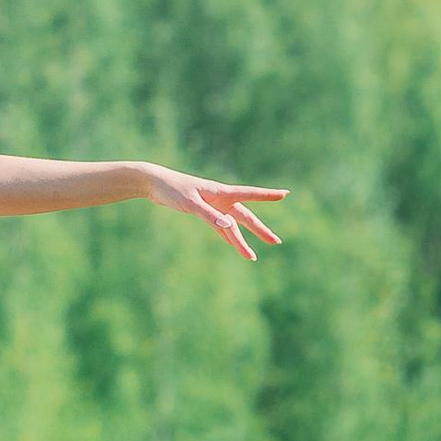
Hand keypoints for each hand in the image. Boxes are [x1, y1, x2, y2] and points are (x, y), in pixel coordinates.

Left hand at [141, 167, 286, 259]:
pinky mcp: (202, 212)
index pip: (250, 194)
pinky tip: (234, 246)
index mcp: (221, 192)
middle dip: (260, 230)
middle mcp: (220, 199)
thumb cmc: (172, 189)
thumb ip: (209, 215)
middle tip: (276, 241)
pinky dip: (227, 236)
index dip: (267, 195)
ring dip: (241, 241)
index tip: (285, 194)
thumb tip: (229, 226)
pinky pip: (219, 227)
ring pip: (232, 226)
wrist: (154, 183)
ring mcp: (212, 206)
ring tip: (252, 257)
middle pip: (245, 217)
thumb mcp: (191, 203)